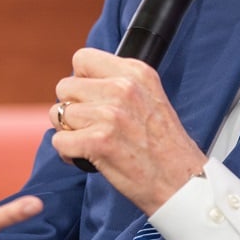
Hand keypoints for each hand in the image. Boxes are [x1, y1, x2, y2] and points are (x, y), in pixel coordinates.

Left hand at [50, 48, 207, 214]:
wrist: (181, 181)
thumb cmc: (165, 145)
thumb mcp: (150, 96)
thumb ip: (119, 83)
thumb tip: (81, 81)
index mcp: (135, 72)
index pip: (82, 58)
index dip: (80, 80)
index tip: (90, 97)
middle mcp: (122, 88)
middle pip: (65, 86)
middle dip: (72, 107)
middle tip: (90, 124)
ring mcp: (109, 114)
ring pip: (58, 113)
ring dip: (69, 130)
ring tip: (90, 141)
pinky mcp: (98, 141)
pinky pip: (59, 140)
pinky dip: (68, 152)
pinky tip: (86, 156)